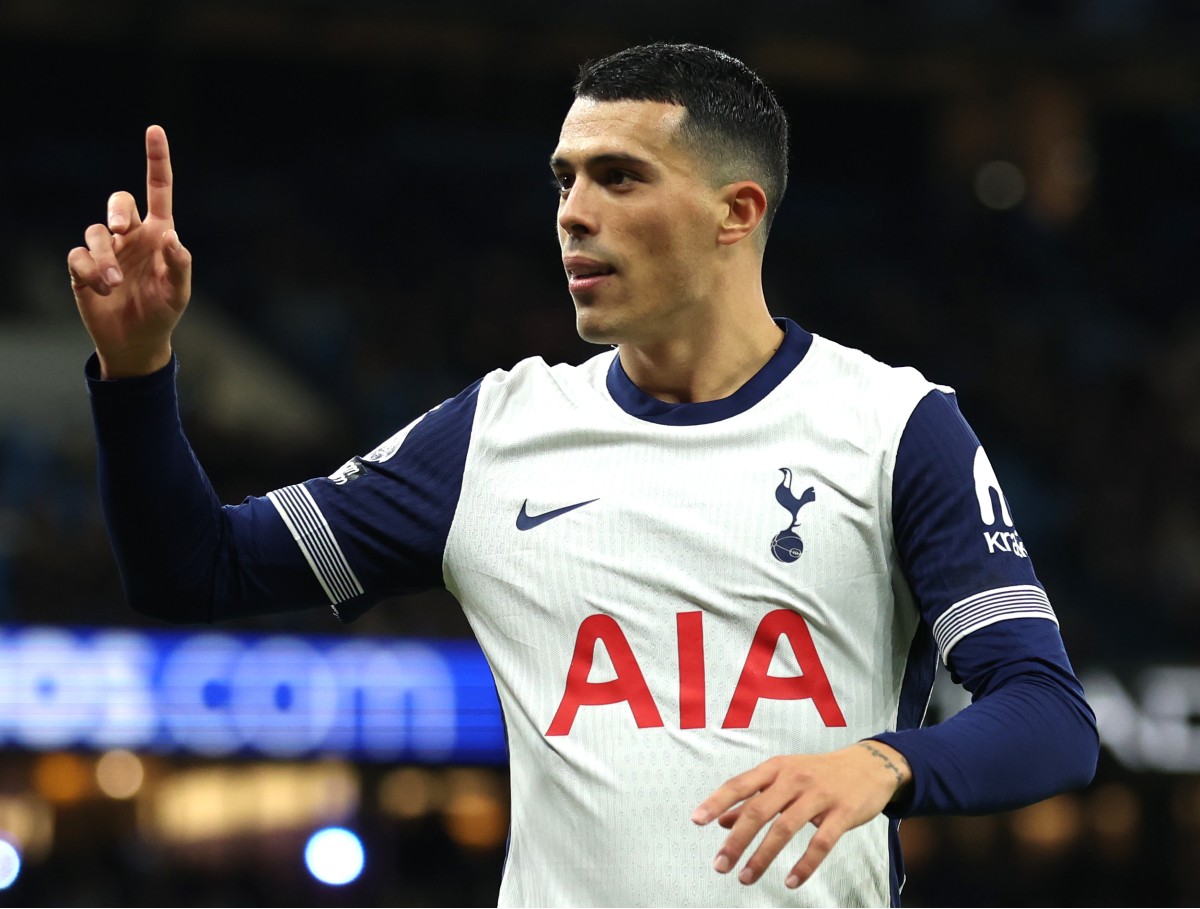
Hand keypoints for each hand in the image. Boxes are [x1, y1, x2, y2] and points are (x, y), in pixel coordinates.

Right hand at [67, 125, 191, 377]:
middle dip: (116, 209)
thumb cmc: (162, 313)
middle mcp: (131, 236)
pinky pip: (78, 256)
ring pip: (95, 232)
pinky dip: (88, 271)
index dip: (156, 160)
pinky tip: (101, 290)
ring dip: (104, 258)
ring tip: (114, 284)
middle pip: (119, 202)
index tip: (155, 130)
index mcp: (159, 234)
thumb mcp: (178, 294)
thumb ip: (180, 266)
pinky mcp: (83, 267)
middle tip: (120, 229)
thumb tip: (174, 238)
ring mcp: (106, 250)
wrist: (135, 341)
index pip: (158, 190)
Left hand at [691, 740, 911, 889]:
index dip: (717, 801)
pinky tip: (791, 881)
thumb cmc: (819, 773)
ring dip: (762, 856)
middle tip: (720, 865)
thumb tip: (722, 821)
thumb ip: (754, 798)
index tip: (696, 820)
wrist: (869, 765)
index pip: (740, 784)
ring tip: (745, 878)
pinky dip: (804, 865)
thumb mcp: (785, 777)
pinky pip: (820, 843)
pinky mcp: (842, 813)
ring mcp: (819, 795)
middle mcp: (794, 779)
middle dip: (736, 840)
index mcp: (776, 768)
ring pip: (784, 828)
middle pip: (758, 810)